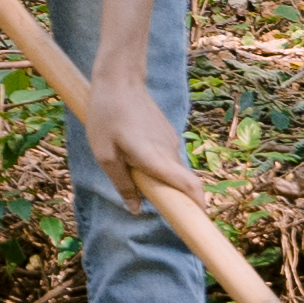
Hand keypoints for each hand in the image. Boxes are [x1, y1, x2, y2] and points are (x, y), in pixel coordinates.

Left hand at [86, 90, 200, 209]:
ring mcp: (172, 140)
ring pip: (170, 168)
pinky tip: (130, 148)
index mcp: (156, 158)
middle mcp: (170, 151)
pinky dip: (155, 162)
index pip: (190, 186)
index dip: (198, 206)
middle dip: (169, 194)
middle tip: (147, 198)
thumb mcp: (105, 154)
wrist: (120, 80)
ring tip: (127, 162)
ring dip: (156, 175)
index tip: (198, 222)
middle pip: (179, 182)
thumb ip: (122, 183)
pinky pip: (165, 156)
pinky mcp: (168, 133)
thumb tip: (135, 209)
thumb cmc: (106, 116)